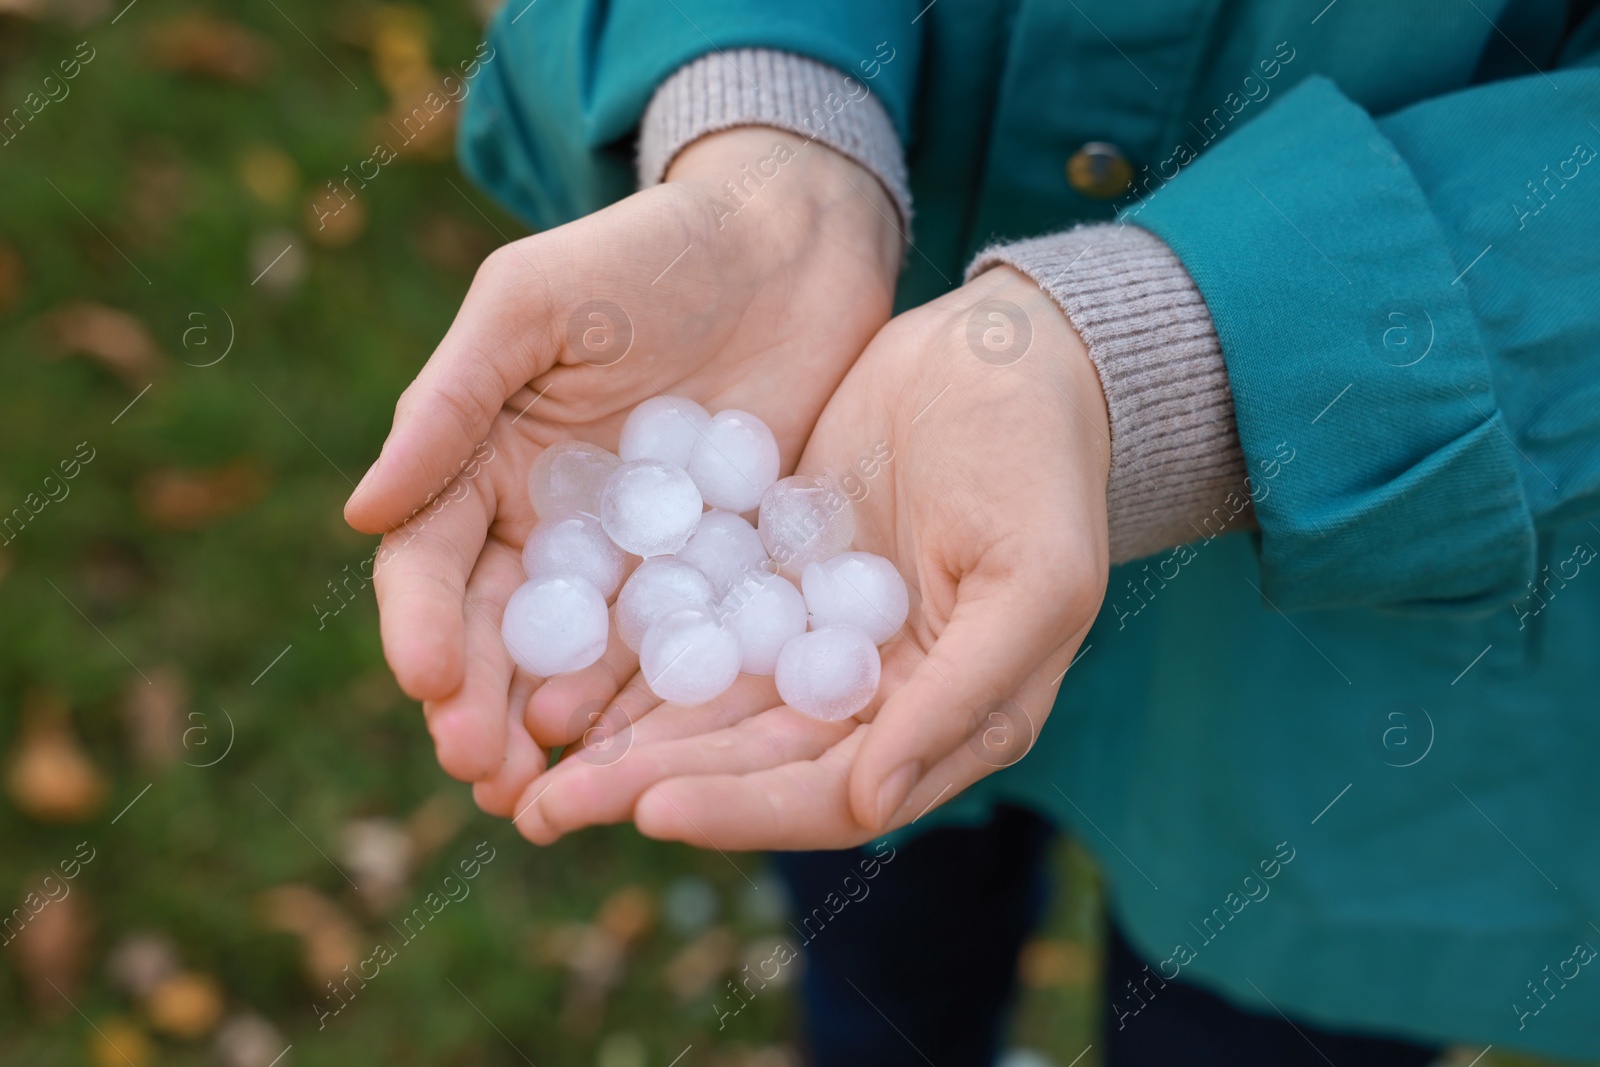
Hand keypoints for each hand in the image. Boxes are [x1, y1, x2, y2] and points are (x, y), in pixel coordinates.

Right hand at [344, 128, 900, 805]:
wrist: (786, 243)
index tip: (429, 681)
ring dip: (558, 733)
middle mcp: (553, 527)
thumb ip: (450, 404)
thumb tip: (358, 513)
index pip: (435, 565)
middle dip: (481, 709)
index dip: (425, 626)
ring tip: (545, 797)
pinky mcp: (719, 570)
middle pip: (503, 637)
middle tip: (484, 775)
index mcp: (487, 466)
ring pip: (582, 663)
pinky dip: (656, 705)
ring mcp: (636, 557)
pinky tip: (646, 754)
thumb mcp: (531, 307)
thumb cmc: (645, 254)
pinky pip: (681, 647)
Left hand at [517, 266, 1111, 848]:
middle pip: (750, 763)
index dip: (744, 807)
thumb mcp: (1033, 579)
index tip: (651, 807)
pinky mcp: (771, 576)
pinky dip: (632, 654)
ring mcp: (814, 636)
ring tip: (528, 758)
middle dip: (650, 787)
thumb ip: (962, 695)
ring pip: (709, 705)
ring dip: (623, 737)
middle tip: (542, 809)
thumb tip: (870, 804)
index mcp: (946, 718)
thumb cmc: (1042, 464)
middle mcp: (871, 698)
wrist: (1008, 352)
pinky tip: (560, 667)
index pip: (833, 793)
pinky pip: (694, 626)